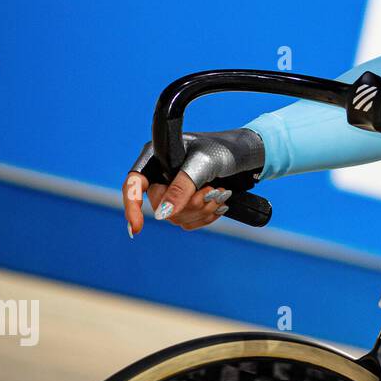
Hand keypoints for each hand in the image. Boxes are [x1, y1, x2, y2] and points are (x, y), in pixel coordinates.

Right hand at [123, 129, 263, 236]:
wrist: (248, 158)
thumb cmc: (223, 151)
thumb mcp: (203, 165)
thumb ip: (182, 187)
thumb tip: (163, 214)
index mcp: (157, 158)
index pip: (134, 183)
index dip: (132, 206)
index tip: (137, 229)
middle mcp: (162, 176)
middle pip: (158, 206)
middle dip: (188, 204)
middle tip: (211, 191)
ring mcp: (175, 192)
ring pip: (175, 218)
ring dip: (201, 210)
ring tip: (221, 193)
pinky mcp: (189, 204)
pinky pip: (188, 222)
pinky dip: (206, 216)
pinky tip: (220, 203)